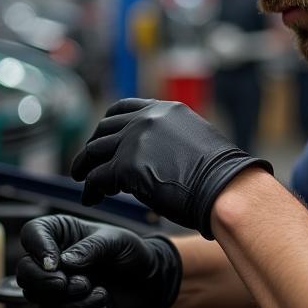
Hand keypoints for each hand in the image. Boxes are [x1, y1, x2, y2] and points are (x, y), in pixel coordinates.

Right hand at [15, 215, 181, 307]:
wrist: (150, 279)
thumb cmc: (131, 252)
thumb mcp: (116, 241)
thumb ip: (92, 247)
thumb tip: (66, 261)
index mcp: (59, 235)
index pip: (31, 235)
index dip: (38, 251)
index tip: (57, 264)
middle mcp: (53, 264)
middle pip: (27, 279)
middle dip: (54, 288)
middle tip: (84, 284)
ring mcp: (58, 291)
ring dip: (80, 306)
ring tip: (104, 294)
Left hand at [70, 98, 271, 238]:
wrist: (225, 188)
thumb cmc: (220, 175)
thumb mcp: (195, 141)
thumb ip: (170, 139)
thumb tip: (156, 155)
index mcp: (165, 110)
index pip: (123, 109)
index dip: (107, 125)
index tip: (102, 139)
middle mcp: (147, 119)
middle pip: (104, 129)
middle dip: (92, 146)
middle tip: (85, 163)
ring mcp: (135, 140)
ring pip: (95, 152)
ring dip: (85, 167)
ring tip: (82, 180)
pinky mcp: (126, 165)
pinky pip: (98, 177)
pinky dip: (91, 189)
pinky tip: (92, 198)